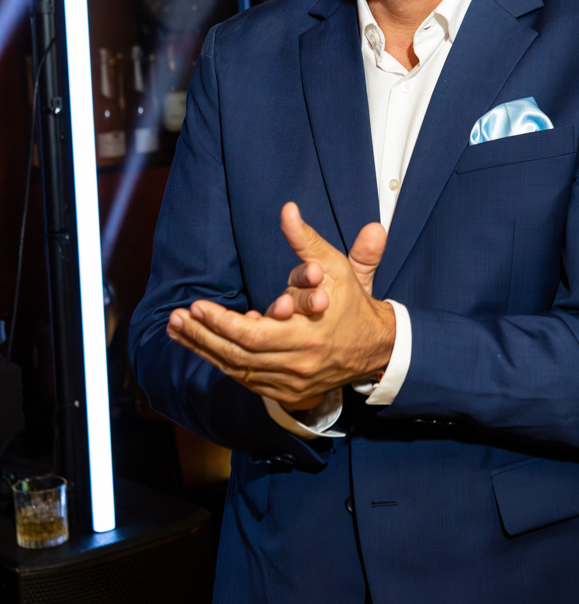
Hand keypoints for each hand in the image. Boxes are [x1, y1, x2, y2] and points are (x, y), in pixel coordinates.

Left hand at [166, 203, 395, 409]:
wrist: (377, 346)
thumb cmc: (351, 300)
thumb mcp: (334, 266)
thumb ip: (307, 240)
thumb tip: (287, 210)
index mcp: (309, 334)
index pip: (253, 335)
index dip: (221, 322)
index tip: (195, 306)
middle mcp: (298, 363)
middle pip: (238, 355)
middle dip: (203, 336)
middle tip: (176, 318)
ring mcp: (292, 382)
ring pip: (238, 370)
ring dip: (204, 350)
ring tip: (177, 329)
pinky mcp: (288, 393)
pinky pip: (246, 380)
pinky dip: (223, 363)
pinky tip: (202, 345)